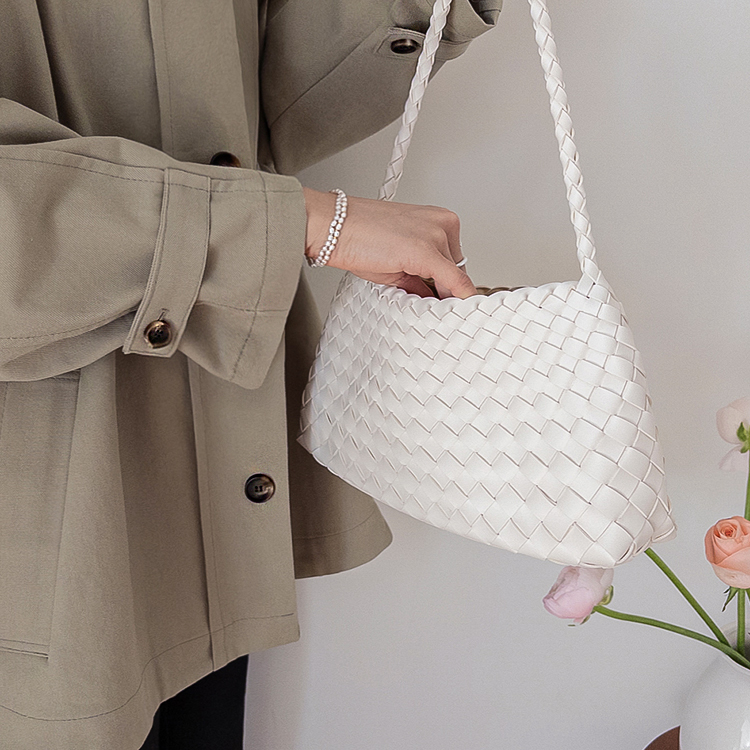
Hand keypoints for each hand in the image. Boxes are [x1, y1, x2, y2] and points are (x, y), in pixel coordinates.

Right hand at [302, 188, 476, 299]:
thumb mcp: (399, 260)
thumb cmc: (359, 236)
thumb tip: (433, 297)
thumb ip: (420, 279)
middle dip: (445, 290)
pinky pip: (455, 282)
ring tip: (424, 307)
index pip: (457, 260)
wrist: (334, 226)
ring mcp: (436, 236)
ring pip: (455, 278)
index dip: (450, 285)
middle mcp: (442, 224)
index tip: (447, 300)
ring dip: (443, 295)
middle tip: (431, 306)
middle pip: (458, 270)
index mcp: (438, 219)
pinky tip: (456, 309)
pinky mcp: (427, 252)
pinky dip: (458, 298)